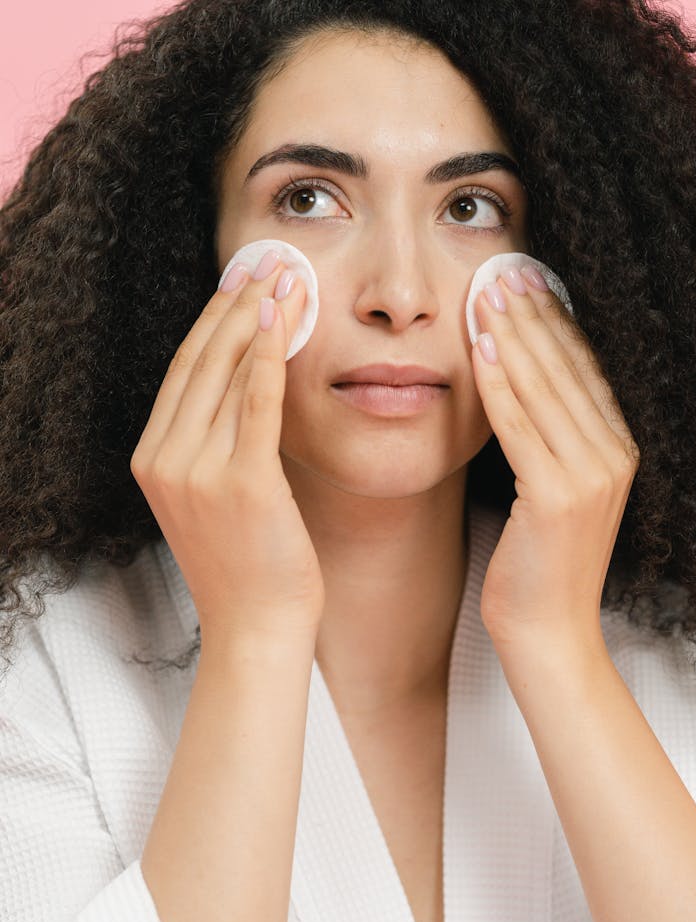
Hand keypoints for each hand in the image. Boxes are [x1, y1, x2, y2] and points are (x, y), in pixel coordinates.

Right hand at [131, 257, 324, 641]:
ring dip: (259, 318)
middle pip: (200, 362)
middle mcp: (166, 461)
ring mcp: (198, 472)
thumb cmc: (246, 567)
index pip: (182, 374)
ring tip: (286, 278)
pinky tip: (286, 321)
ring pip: (228, 374)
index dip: (211, 322)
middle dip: (236, 305)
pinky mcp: (243, 483)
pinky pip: (257, 403)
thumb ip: (213, 446)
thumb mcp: (212, 501)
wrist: (256, 628)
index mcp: (152, 461)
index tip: (237, 284)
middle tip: (266, 262)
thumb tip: (246, 383)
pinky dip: (271, 356)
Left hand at [471, 265, 638, 653]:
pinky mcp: (558, 497)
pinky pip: (521, 427)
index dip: (555, 323)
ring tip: (486, 292)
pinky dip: (500, 384)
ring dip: (513, 336)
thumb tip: (519, 393)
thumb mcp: (553, 497)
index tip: (527, 284)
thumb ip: (549, 447)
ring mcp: (591, 477)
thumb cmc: (539, 570)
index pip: (584, 372)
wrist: (549, 634)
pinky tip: (481, 349)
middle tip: (503, 270)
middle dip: (532, 315)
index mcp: (618, 452)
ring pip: (545, 389)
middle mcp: (614, 457)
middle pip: (567, 370)